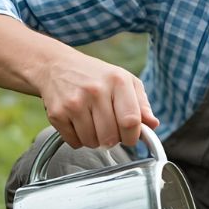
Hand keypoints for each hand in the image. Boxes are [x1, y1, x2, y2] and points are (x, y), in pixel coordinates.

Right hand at [35, 49, 157, 149]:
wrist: (56, 66)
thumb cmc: (95, 76)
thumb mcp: (124, 81)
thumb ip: (142, 104)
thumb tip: (153, 125)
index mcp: (117, 81)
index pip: (131, 121)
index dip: (133, 136)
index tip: (130, 136)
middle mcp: (96, 91)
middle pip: (111, 137)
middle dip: (113, 140)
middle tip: (109, 129)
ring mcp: (74, 102)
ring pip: (92, 142)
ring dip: (95, 140)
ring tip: (92, 123)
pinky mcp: (57, 113)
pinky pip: (74, 142)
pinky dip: (78, 139)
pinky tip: (77, 123)